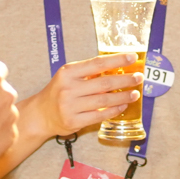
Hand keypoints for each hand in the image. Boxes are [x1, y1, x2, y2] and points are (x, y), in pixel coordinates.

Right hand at [20, 52, 143, 142]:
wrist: (40, 114)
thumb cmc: (59, 92)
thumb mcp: (68, 77)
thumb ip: (89, 73)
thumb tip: (118, 68)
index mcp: (68, 72)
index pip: (97, 63)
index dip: (117, 60)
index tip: (133, 57)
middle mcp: (68, 88)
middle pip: (104, 83)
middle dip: (125, 80)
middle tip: (139, 77)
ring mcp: (70, 106)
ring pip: (104, 101)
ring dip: (123, 97)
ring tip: (135, 93)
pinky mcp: (74, 121)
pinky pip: (99, 115)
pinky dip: (114, 111)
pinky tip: (123, 106)